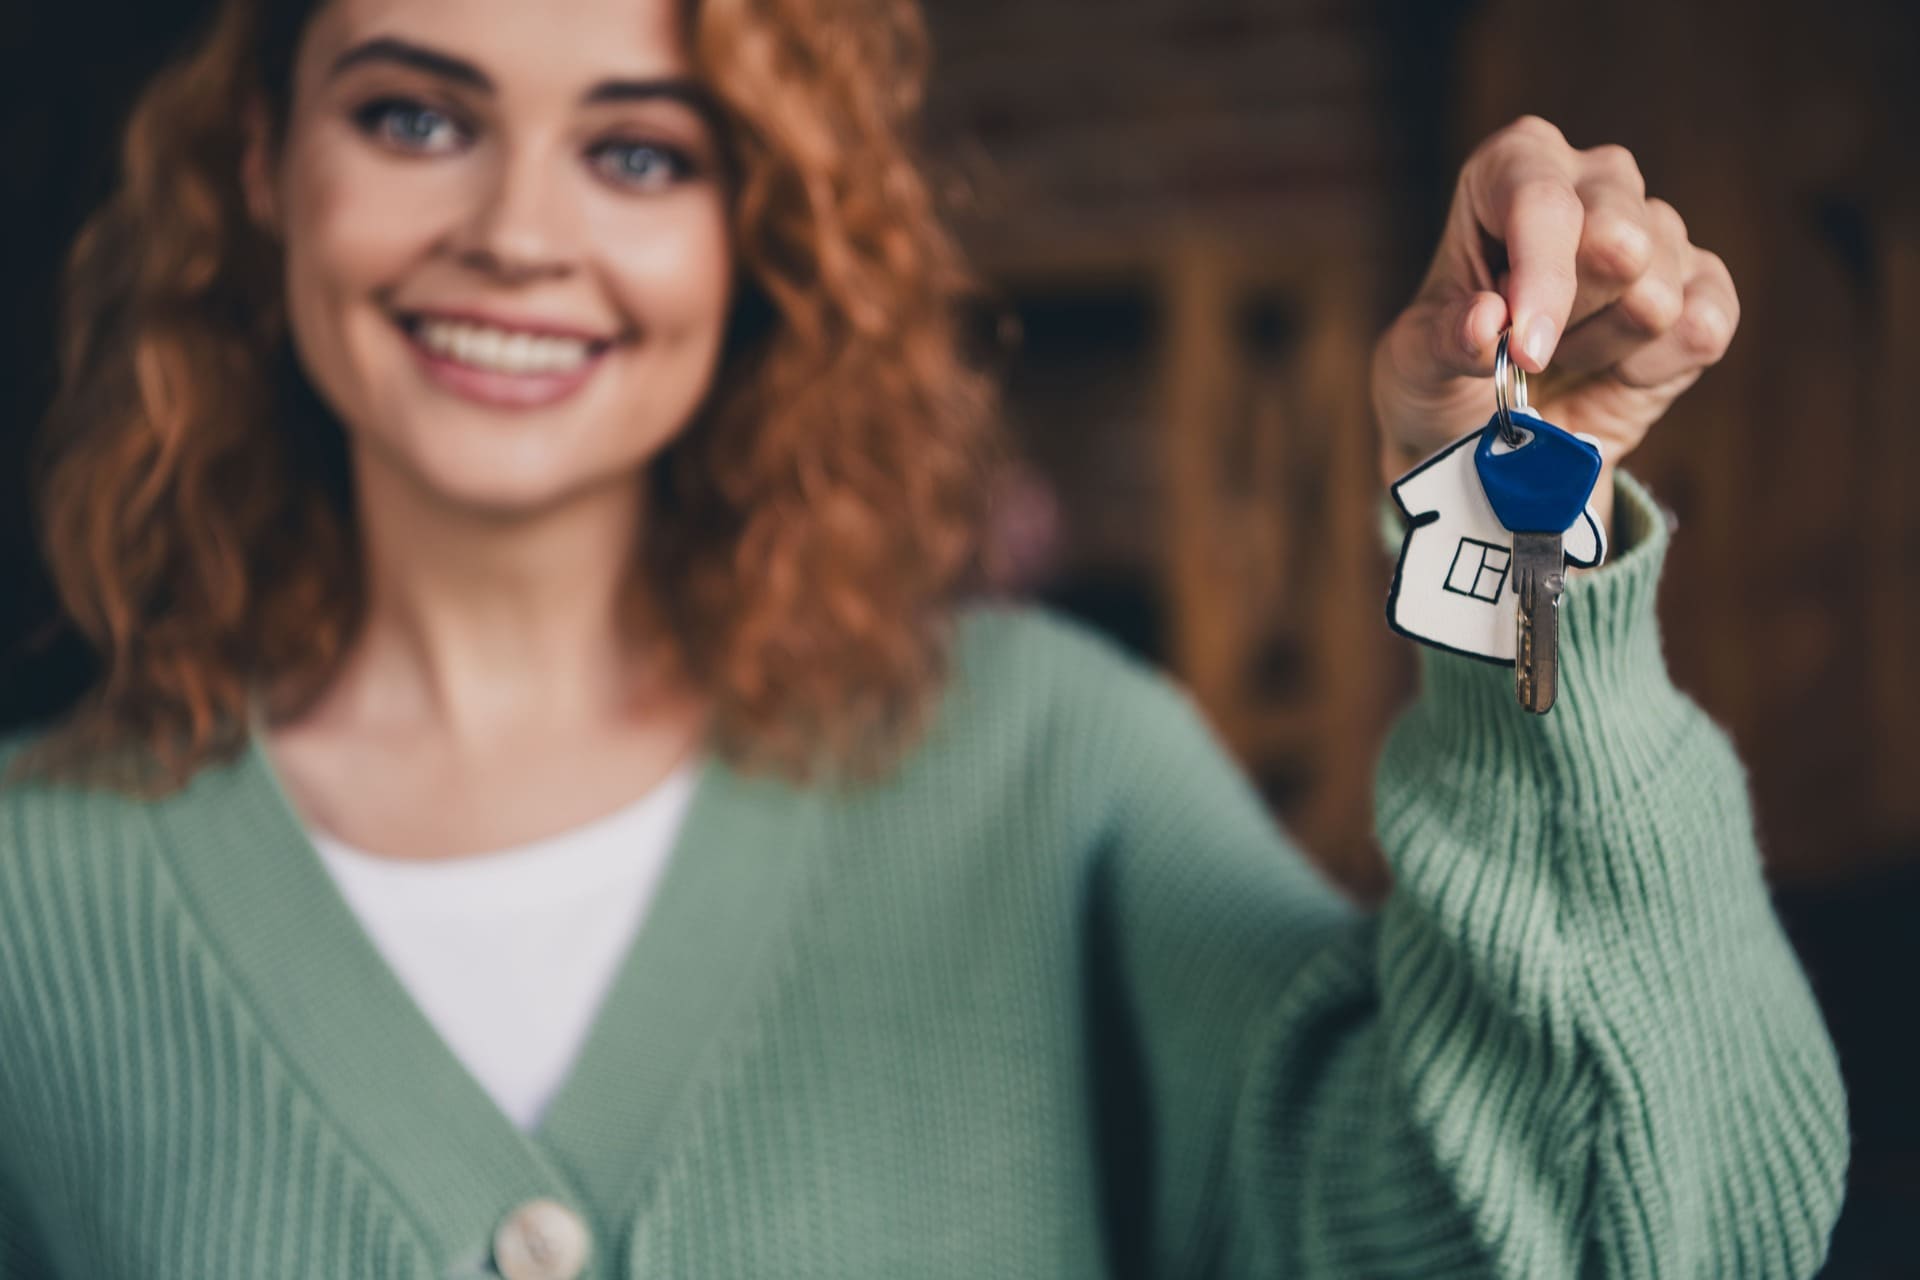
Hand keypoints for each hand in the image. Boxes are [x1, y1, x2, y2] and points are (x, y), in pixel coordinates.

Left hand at [1370, 116, 1738, 524]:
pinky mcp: (1703, 287)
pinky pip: (1701, 328)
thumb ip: (1443, 341)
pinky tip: (1612, 369)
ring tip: (1564, 354)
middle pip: (1618, 241)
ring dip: (1600, 350)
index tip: (1525, 350)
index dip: (1541, 278)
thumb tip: (1485, 321)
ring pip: (1655, 297)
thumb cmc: (1446, 377)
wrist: (1494, 440)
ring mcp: (1657, 230)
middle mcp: (1595, 179)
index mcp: (1514, 167)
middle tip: (1528, 347)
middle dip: (1572, 319)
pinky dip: (1650, 370)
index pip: (1543, 201)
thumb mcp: (1415, 365)